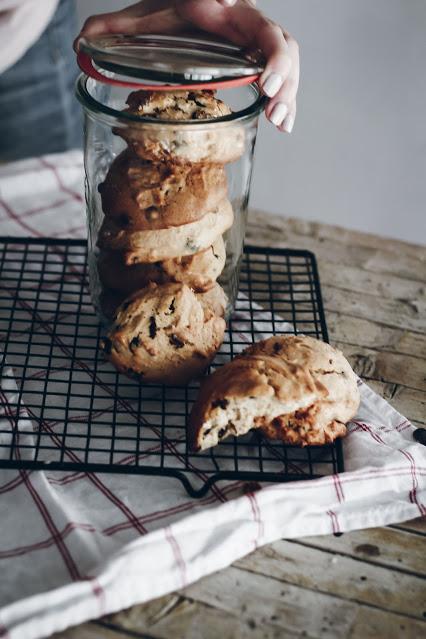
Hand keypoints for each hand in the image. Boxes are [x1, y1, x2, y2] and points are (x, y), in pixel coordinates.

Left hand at [76, 0, 298, 131]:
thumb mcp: (145, 15)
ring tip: (280, 122)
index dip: (266, 47)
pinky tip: (283, 124)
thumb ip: (114, 25)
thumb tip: (79, 43)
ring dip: (289, 92)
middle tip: (271, 101)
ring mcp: (255, 42)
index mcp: (224, 10)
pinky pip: (282, 75)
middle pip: (281, 43)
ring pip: (288, 61)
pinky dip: (286, 99)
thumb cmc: (172, 5)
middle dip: (282, 73)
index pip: (252, 18)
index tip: (262, 76)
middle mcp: (246, 24)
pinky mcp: (258, 59)